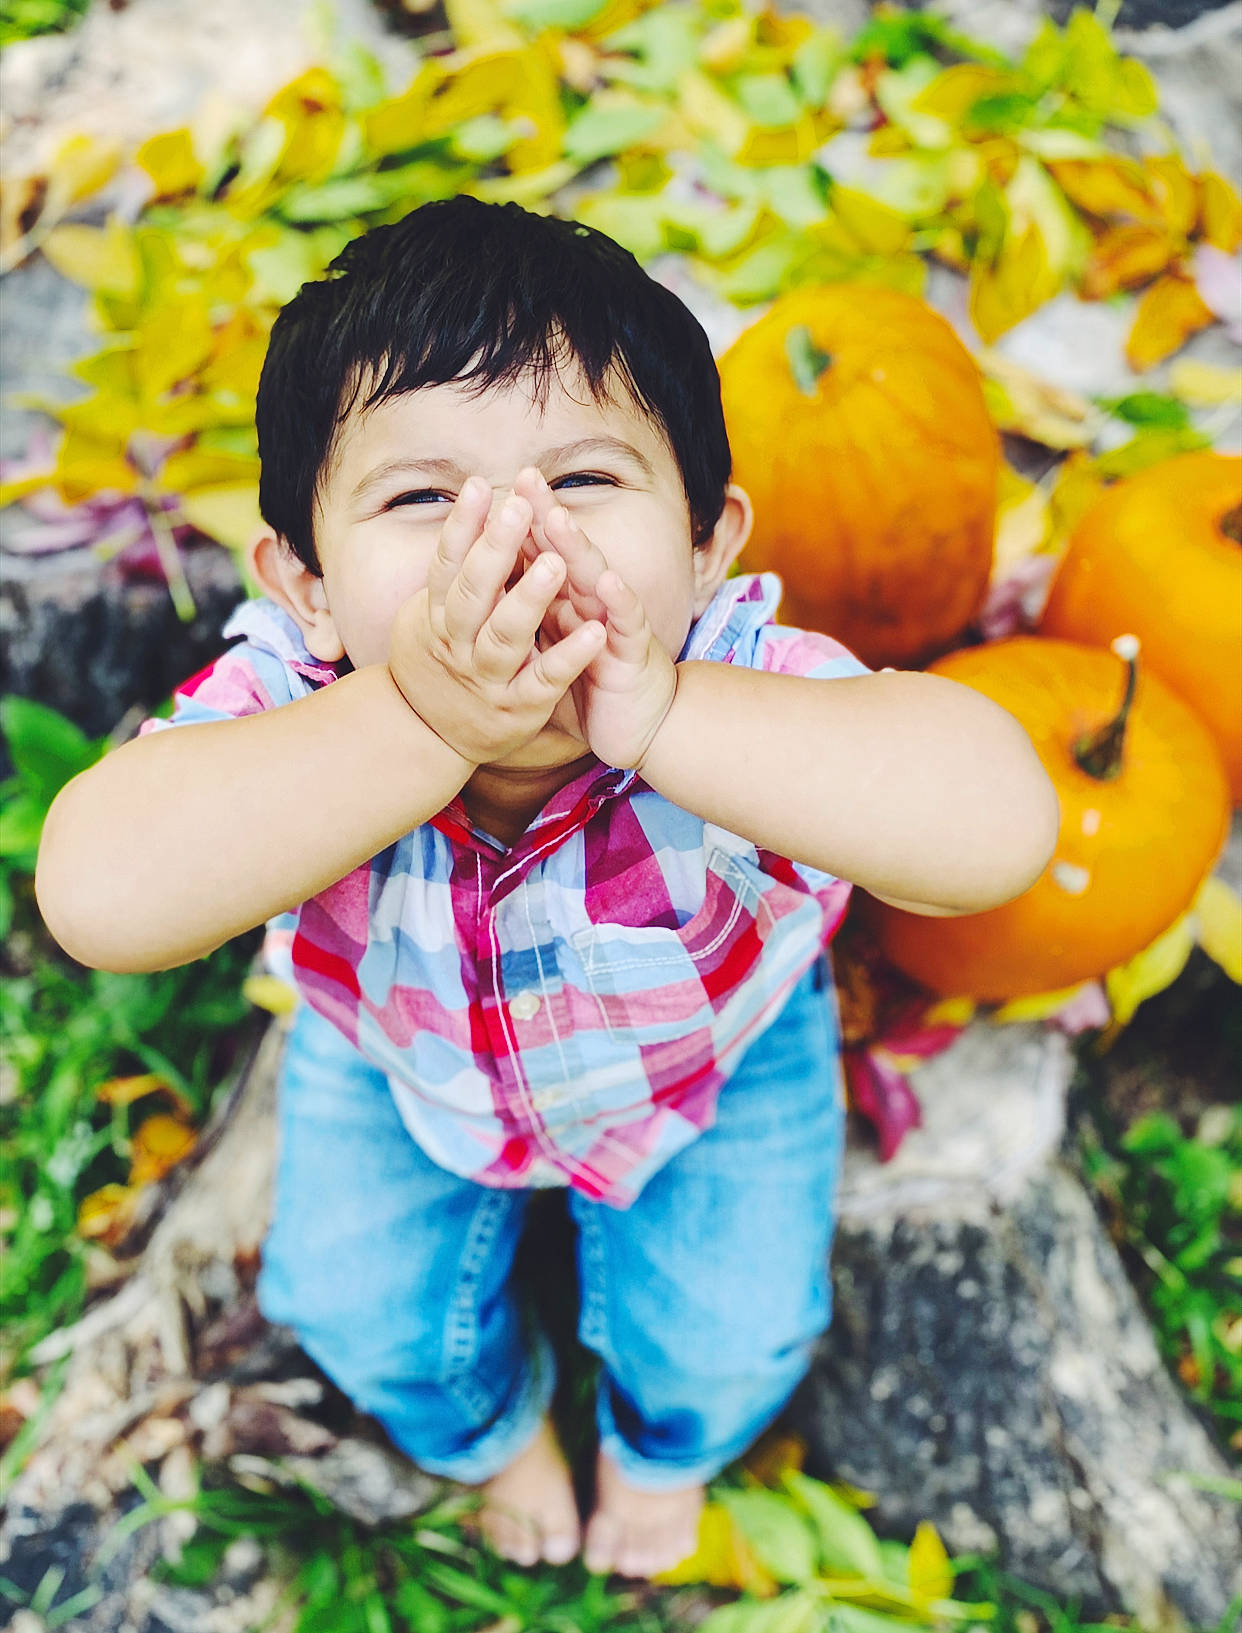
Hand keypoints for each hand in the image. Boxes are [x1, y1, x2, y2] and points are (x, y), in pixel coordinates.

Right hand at [387, 478, 604, 763]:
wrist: (424, 739)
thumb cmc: (438, 664)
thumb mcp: (428, 618)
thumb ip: (450, 576)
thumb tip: (467, 517)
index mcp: (435, 618)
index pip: (446, 564)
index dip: (462, 525)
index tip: (480, 485)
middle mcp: (455, 646)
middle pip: (472, 592)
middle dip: (495, 549)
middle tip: (519, 507)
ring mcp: (486, 678)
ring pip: (505, 635)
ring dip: (530, 598)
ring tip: (557, 562)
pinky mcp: (517, 709)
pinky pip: (545, 680)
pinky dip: (569, 657)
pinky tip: (597, 632)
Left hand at [512, 467, 677, 771]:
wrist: (635, 730)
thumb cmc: (590, 691)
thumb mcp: (548, 651)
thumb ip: (528, 618)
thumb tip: (488, 592)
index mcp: (563, 605)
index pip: (537, 556)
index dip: (516, 524)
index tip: (487, 490)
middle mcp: (589, 605)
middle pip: (564, 554)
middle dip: (544, 516)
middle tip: (524, 478)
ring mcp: (613, 624)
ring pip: (595, 579)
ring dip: (577, 548)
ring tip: (556, 517)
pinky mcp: (635, 653)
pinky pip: (626, 623)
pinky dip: (618, 601)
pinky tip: (606, 580)